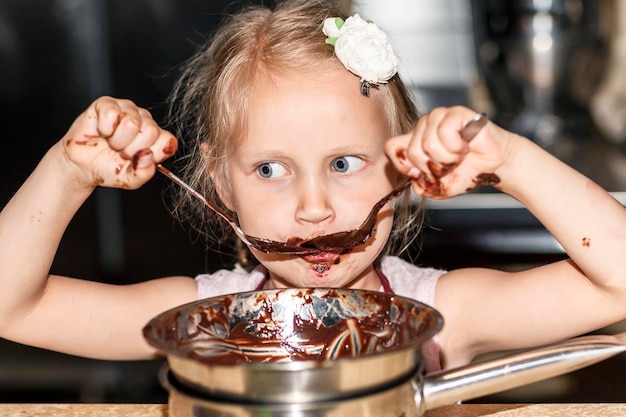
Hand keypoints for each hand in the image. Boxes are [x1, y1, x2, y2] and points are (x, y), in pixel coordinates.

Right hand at [61, 96, 176, 189]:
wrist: (81, 166)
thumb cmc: (108, 168)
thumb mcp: (131, 179)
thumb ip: (145, 172)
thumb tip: (148, 156)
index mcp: (156, 138)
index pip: (168, 141)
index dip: (153, 153)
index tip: (138, 159)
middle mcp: (145, 121)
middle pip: (151, 131)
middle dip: (132, 149)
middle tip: (121, 153)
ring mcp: (127, 109)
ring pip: (132, 122)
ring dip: (118, 140)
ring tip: (111, 143)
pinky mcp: (107, 104)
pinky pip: (111, 113)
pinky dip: (104, 128)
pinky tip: (102, 132)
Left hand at [385, 106, 512, 198]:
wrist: (494, 165)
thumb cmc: (467, 171)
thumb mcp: (439, 187)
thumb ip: (422, 187)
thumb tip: (414, 179)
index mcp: (415, 141)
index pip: (391, 147)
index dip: (402, 164)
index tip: (419, 174)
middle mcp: (424, 127)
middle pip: (411, 151)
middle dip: (433, 166)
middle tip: (449, 165)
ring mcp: (438, 117)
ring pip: (427, 143)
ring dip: (447, 158)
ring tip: (459, 155)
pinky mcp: (455, 113)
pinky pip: (445, 132)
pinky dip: (456, 147)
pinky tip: (465, 146)